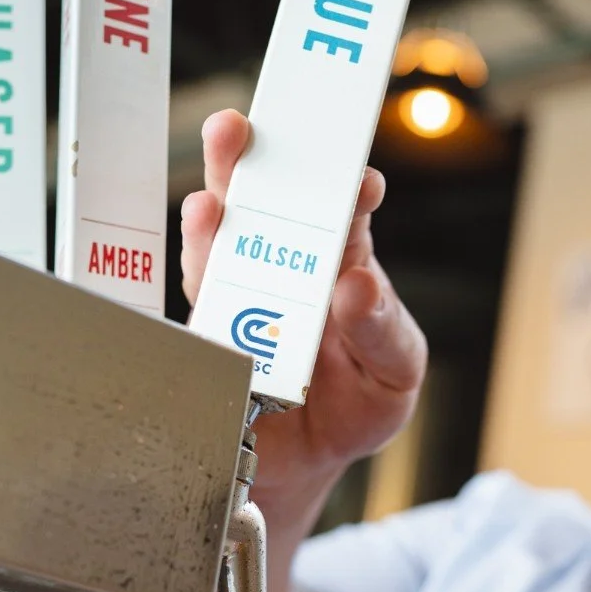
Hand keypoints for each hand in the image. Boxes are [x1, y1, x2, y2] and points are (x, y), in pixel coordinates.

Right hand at [181, 112, 427, 493]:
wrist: (312, 461)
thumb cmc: (360, 402)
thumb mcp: (394, 370)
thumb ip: (384, 330)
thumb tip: (359, 286)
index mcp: (342, 265)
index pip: (345, 214)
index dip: (348, 187)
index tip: (358, 179)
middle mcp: (285, 272)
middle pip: (264, 206)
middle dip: (246, 164)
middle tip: (237, 130)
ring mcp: (240, 303)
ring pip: (219, 250)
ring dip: (211, 224)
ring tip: (209, 206)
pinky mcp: (210, 343)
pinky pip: (197, 314)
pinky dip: (195, 290)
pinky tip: (195, 271)